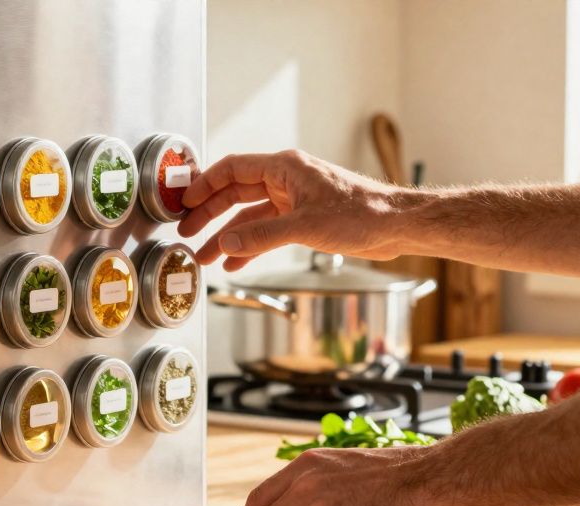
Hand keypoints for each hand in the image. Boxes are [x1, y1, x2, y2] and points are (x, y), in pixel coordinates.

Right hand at [178, 150, 417, 271]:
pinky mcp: (304, 220)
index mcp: (285, 168)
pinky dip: (250, 247)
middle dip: (210, 215)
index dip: (205, 185)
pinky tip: (236, 263)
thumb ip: (262, 236)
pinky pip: (267, 232)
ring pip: (250, 217)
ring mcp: (294, 200)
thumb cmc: (361, 214)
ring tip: (205, 257)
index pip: (232, 170)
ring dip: (228, 237)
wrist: (395, 226)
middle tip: (187, 233)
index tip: (184, 203)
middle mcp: (286, 180)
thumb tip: (228, 245)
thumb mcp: (305, 226)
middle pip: (235, 194)